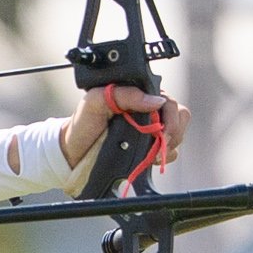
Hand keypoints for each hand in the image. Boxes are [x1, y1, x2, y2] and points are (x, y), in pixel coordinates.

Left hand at [58, 84, 186, 176]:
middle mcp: (148, 110)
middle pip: (179, 116)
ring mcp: (151, 130)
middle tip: (159, 145)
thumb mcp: (97, 100)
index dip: (169, 116)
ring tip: (151, 153)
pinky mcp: (150, 148)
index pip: (168, 99)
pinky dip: (164, 156)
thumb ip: (124, 95)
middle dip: (173, 132)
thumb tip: (155, 101)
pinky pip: (170, 152)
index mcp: (138, 94)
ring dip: (169, 145)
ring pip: (178, 134)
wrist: (73, 152)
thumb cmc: (83, 123)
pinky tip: (149, 158)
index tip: (161, 131)